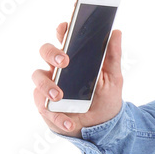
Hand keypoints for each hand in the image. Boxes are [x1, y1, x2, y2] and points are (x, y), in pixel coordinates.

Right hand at [32, 23, 123, 137]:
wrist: (102, 126)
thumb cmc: (105, 97)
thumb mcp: (113, 78)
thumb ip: (112, 56)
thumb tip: (116, 32)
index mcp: (74, 58)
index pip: (64, 38)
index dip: (62, 31)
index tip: (65, 28)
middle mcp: (57, 68)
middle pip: (45, 52)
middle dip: (51, 53)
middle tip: (64, 61)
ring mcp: (49, 85)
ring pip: (38, 77)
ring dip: (47, 86)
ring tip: (60, 96)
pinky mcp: (45, 105)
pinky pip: (45, 108)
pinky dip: (58, 117)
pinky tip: (70, 123)